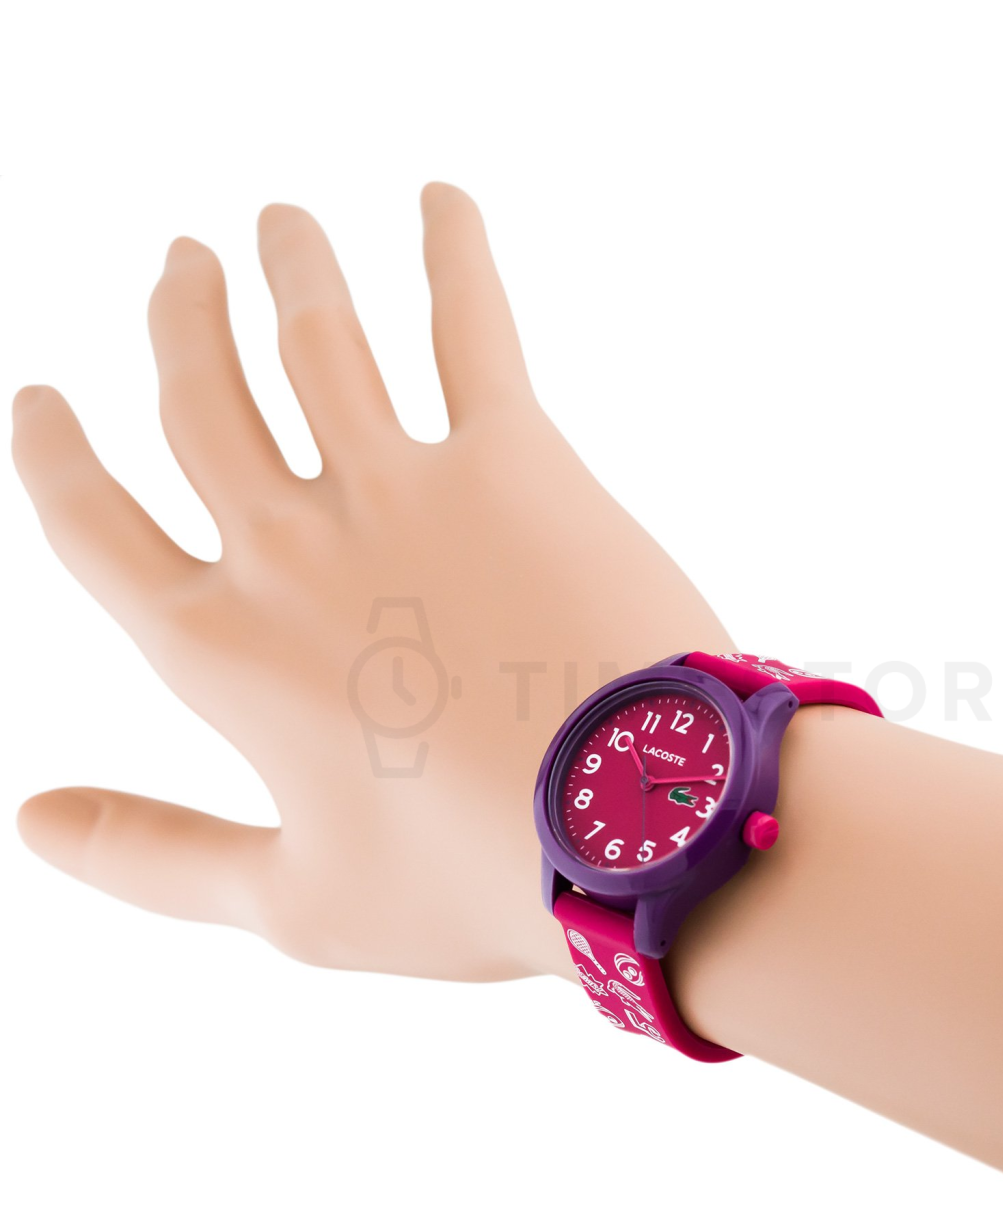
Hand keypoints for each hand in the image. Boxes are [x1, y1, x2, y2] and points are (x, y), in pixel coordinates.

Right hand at [12, 184, 731, 981]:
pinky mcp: (518, 458)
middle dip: (176, 323)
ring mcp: (403, 487)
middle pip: (200, 400)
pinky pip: (472, 326)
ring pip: (313, 337)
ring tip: (274, 220)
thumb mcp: (296, 902)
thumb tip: (29, 820)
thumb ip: (155, 855)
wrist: (636, 824)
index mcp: (224, 649)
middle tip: (177, 265)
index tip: (46, 399)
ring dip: (285, 264)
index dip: (57, 456)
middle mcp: (291, 546)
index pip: (95, 526)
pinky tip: (440, 198)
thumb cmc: (473, 878)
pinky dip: (454, 253)